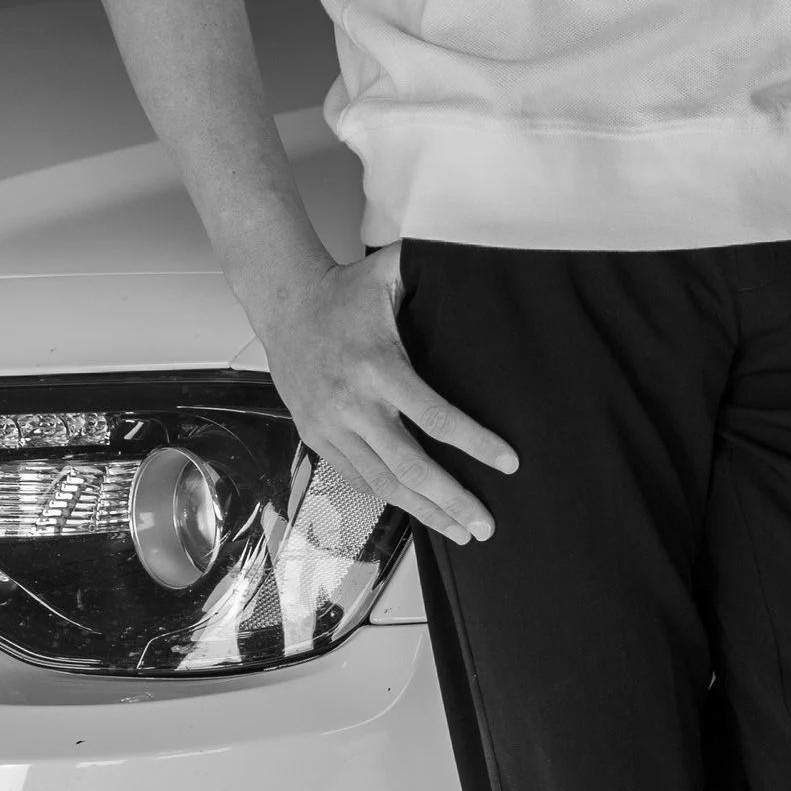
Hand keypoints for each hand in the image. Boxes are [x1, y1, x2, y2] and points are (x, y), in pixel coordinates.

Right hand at [258, 246, 516, 545]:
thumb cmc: (343, 292)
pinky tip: (420, 511)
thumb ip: (431, 268)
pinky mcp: (315, 438)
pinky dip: (390, 498)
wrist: (282, 305)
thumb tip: (481, 260)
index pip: (434, 416)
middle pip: (409, 465)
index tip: (508, 463)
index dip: (474, 443)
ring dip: (423, 510)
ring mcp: (330, 426)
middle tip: (486, 525)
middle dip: (451, 499)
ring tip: (460, 530)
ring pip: (382, 482)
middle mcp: (352, 404)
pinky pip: (357, 477)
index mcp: (377, 367)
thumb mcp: (389, 273)